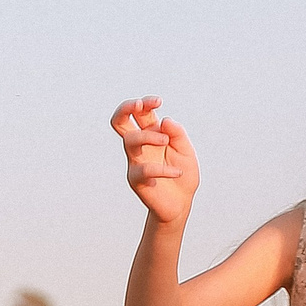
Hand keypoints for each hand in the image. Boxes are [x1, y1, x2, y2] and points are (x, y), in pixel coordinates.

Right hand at [111, 96, 197, 224]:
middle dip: (125, 108)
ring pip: (130, 141)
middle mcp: (140, 146)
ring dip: (148, 136)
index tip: (158, 102)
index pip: (139, 113)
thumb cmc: (183, 174)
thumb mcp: (186, 150)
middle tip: (140, 105)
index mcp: (151, 134)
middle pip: (119, 121)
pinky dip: (163, 169)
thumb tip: (164, 121)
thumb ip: (177, 134)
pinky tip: (177, 172)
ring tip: (166, 141)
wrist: (181, 204)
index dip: (145, 103)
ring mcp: (135, 162)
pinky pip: (144, 170)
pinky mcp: (137, 180)